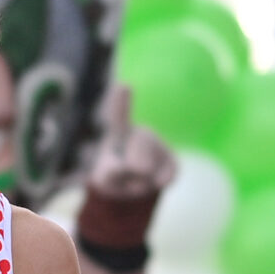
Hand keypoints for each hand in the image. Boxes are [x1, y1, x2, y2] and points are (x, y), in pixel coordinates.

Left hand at [86, 85, 176, 201]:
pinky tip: (152, 181)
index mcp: (119, 132)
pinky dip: (155, 185)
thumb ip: (110, 172)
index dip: (121, 102)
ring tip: (136, 178)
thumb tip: (141, 168)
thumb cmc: (113, 175)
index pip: (119, 117)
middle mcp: (141, 133)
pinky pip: (165, 177)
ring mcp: (159, 145)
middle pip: (141, 143)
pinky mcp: (172, 161)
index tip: (124, 86)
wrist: (133, 187)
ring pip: (150, 167)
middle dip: (133, 163)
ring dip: (139, 181)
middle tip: (130, 169)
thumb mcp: (102, 177)